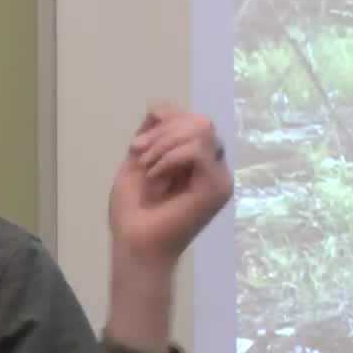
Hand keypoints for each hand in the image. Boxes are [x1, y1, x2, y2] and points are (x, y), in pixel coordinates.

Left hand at [109, 103, 232, 271]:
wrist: (134, 244)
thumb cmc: (133, 212)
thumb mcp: (137, 160)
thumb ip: (152, 133)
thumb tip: (160, 108)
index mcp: (196, 159)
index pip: (191, 118)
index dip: (163, 122)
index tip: (135, 148)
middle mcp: (212, 165)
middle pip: (199, 119)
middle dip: (163, 132)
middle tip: (140, 156)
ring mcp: (219, 176)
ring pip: (201, 128)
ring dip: (164, 144)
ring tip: (148, 169)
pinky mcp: (218, 187)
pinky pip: (199, 149)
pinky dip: (171, 158)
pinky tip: (157, 176)